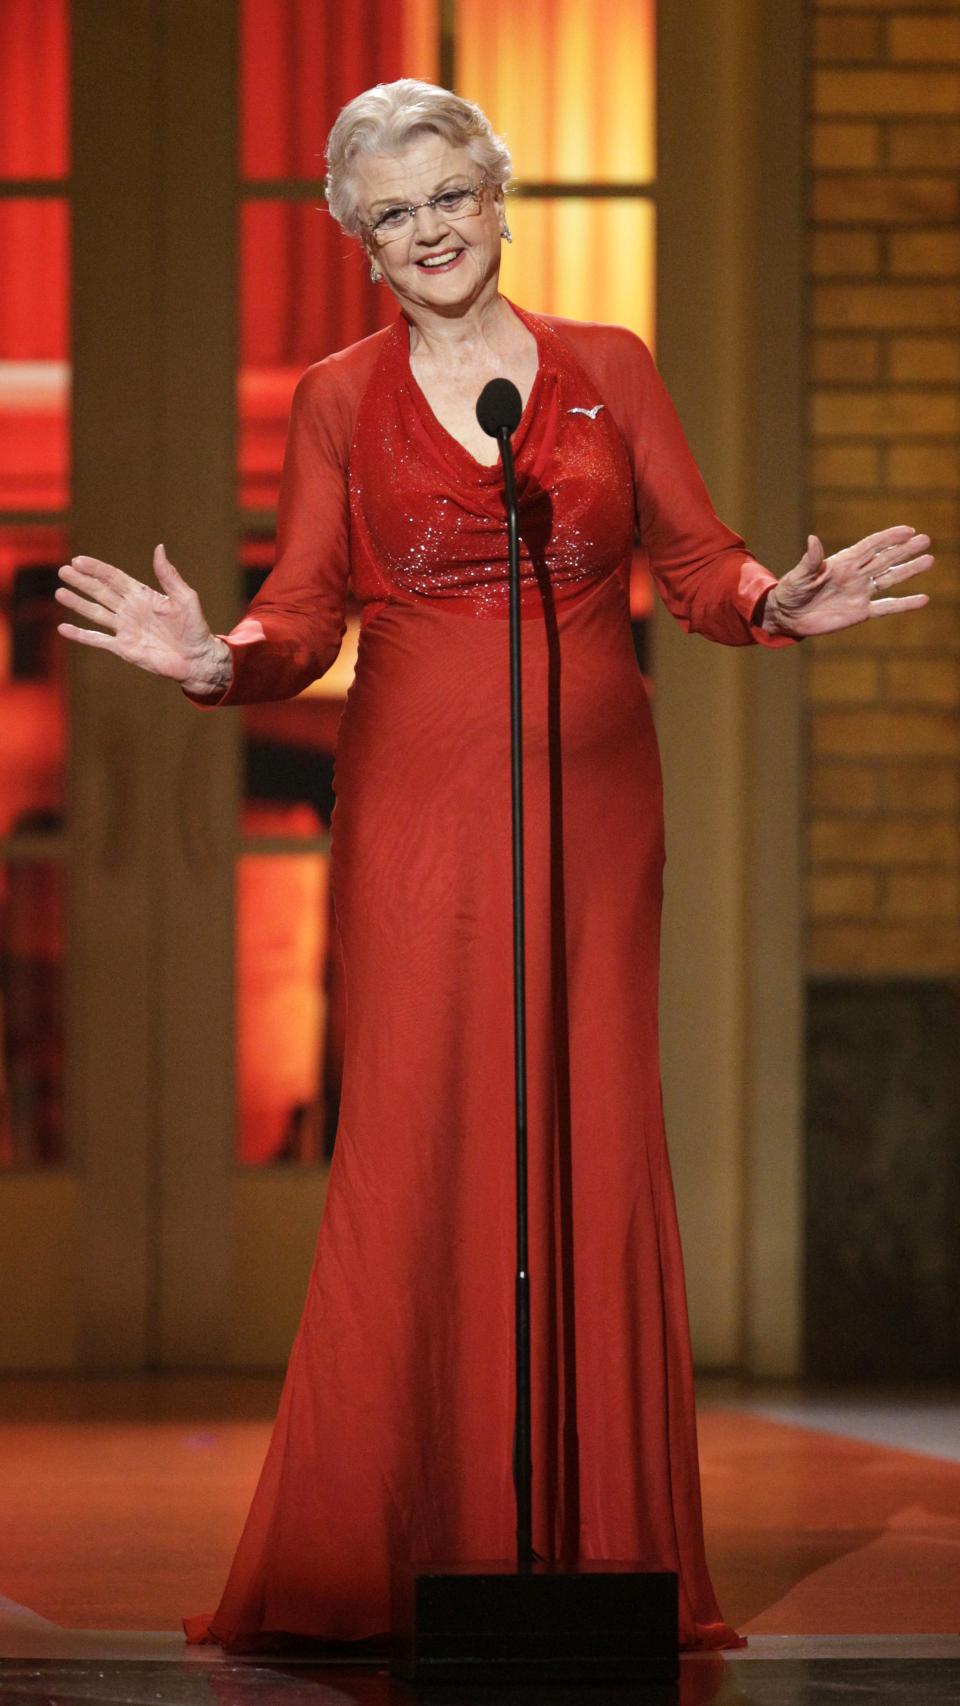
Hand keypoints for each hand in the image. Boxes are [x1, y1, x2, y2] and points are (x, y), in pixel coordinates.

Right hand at [56, 543, 221, 685]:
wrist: (196, 658)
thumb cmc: (194, 627)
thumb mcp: (185, 598)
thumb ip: (168, 575)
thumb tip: (159, 548)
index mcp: (142, 595)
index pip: (114, 578)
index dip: (96, 569)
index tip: (78, 560)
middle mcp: (129, 609)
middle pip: (100, 592)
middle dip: (82, 582)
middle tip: (63, 571)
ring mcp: (125, 629)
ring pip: (95, 613)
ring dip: (77, 603)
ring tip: (59, 592)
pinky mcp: (123, 648)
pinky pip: (98, 640)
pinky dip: (80, 635)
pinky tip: (63, 628)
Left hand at [764, 525, 933, 638]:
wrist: (787, 616)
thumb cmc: (790, 591)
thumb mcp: (798, 575)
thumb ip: (810, 560)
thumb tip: (813, 539)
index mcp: (843, 562)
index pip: (870, 546)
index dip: (888, 538)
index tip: (908, 530)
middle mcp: (856, 574)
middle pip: (885, 559)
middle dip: (905, 550)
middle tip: (926, 540)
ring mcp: (860, 592)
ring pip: (890, 578)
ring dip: (909, 570)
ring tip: (929, 560)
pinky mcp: (860, 612)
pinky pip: (886, 607)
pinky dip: (904, 604)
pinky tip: (923, 599)